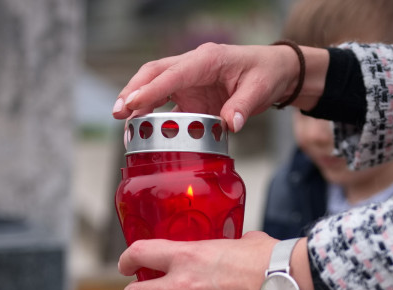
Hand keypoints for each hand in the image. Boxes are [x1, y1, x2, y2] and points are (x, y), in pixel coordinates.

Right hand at [111, 43, 325, 132]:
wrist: (275, 72)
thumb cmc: (266, 73)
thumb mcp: (259, 89)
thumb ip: (243, 106)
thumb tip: (230, 124)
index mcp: (207, 59)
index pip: (173, 73)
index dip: (151, 89)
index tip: (132, 103)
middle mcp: (193, 66)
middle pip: (154, 73)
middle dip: (133, 91)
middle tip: (117, 112)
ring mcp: (189, 80)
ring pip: (155, 85)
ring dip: (137, 101)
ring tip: (121, 121)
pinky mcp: (190, 94)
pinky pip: (165, 101)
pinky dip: (151, 113)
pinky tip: (140, 128)